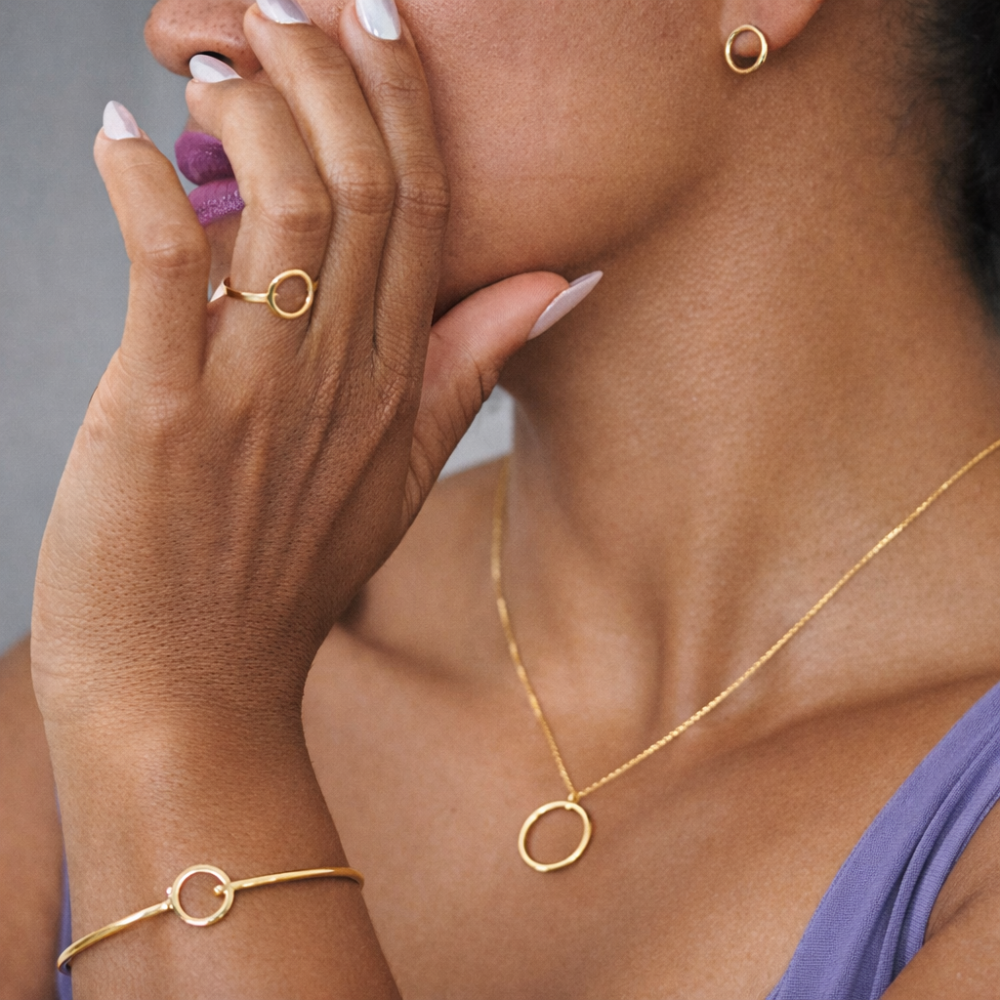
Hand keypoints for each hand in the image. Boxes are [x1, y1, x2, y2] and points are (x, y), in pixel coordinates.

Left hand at [31, 2, 575, 736]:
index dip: (403, 101)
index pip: (424, 209)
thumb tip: (552, 285)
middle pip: (365, 183)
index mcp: (394, 384)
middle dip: (329, 70)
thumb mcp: (399, 477)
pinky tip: (119, 140)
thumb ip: (465, 370)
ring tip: (209, 65)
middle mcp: (341, 377)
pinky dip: (139, 183)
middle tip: (285, 8)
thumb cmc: (279, 580)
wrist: (193, 692)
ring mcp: (259, 395)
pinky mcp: (168, 414)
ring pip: (287, 202)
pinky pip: (166, 262)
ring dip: (250, 109)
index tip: (373, 23)